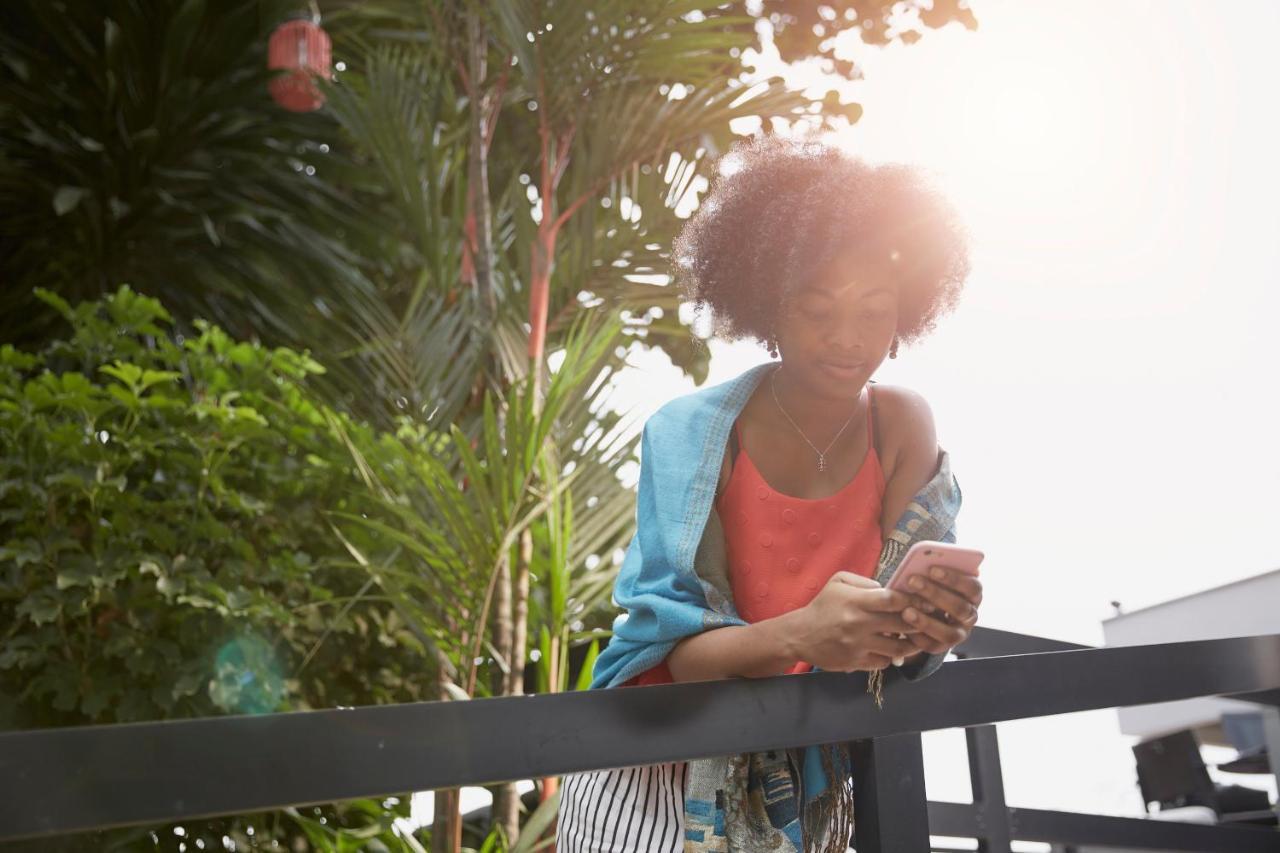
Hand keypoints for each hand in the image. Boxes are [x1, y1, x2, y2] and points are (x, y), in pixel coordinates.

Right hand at [795, 571, 922, 672]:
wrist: (800, 635)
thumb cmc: (823, 605)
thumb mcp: (839, 582)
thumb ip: (866, 582)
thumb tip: (890, 590)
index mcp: (856, 601)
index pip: (892, 600)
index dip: (913, 600)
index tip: (923, 601)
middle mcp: (859, 624)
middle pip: (901, 624)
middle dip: (918, 622)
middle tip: (926, 620)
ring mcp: (858, 645)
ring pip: (898, 647)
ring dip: (910, 643)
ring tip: (915, 638)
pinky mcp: (856, 662)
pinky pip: (884, 662)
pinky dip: (892, 656)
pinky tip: (891, 649)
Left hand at [898, 566, 981, 656]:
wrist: (928, 608)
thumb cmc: (933, 583)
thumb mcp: (936, 575)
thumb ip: (933, 571)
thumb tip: (920, 562)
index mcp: (974, 595)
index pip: (972, 587)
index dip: (954, 578)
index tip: (932, 568)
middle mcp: (970, 616)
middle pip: (959, 608)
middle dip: (935, 594)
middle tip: (912, 581)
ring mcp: (959, 634)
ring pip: (949, 634)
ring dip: (927, 622)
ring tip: (906, 611)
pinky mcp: (942, 647)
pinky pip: (932, 646)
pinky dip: (917, 636)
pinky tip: (903, 626)